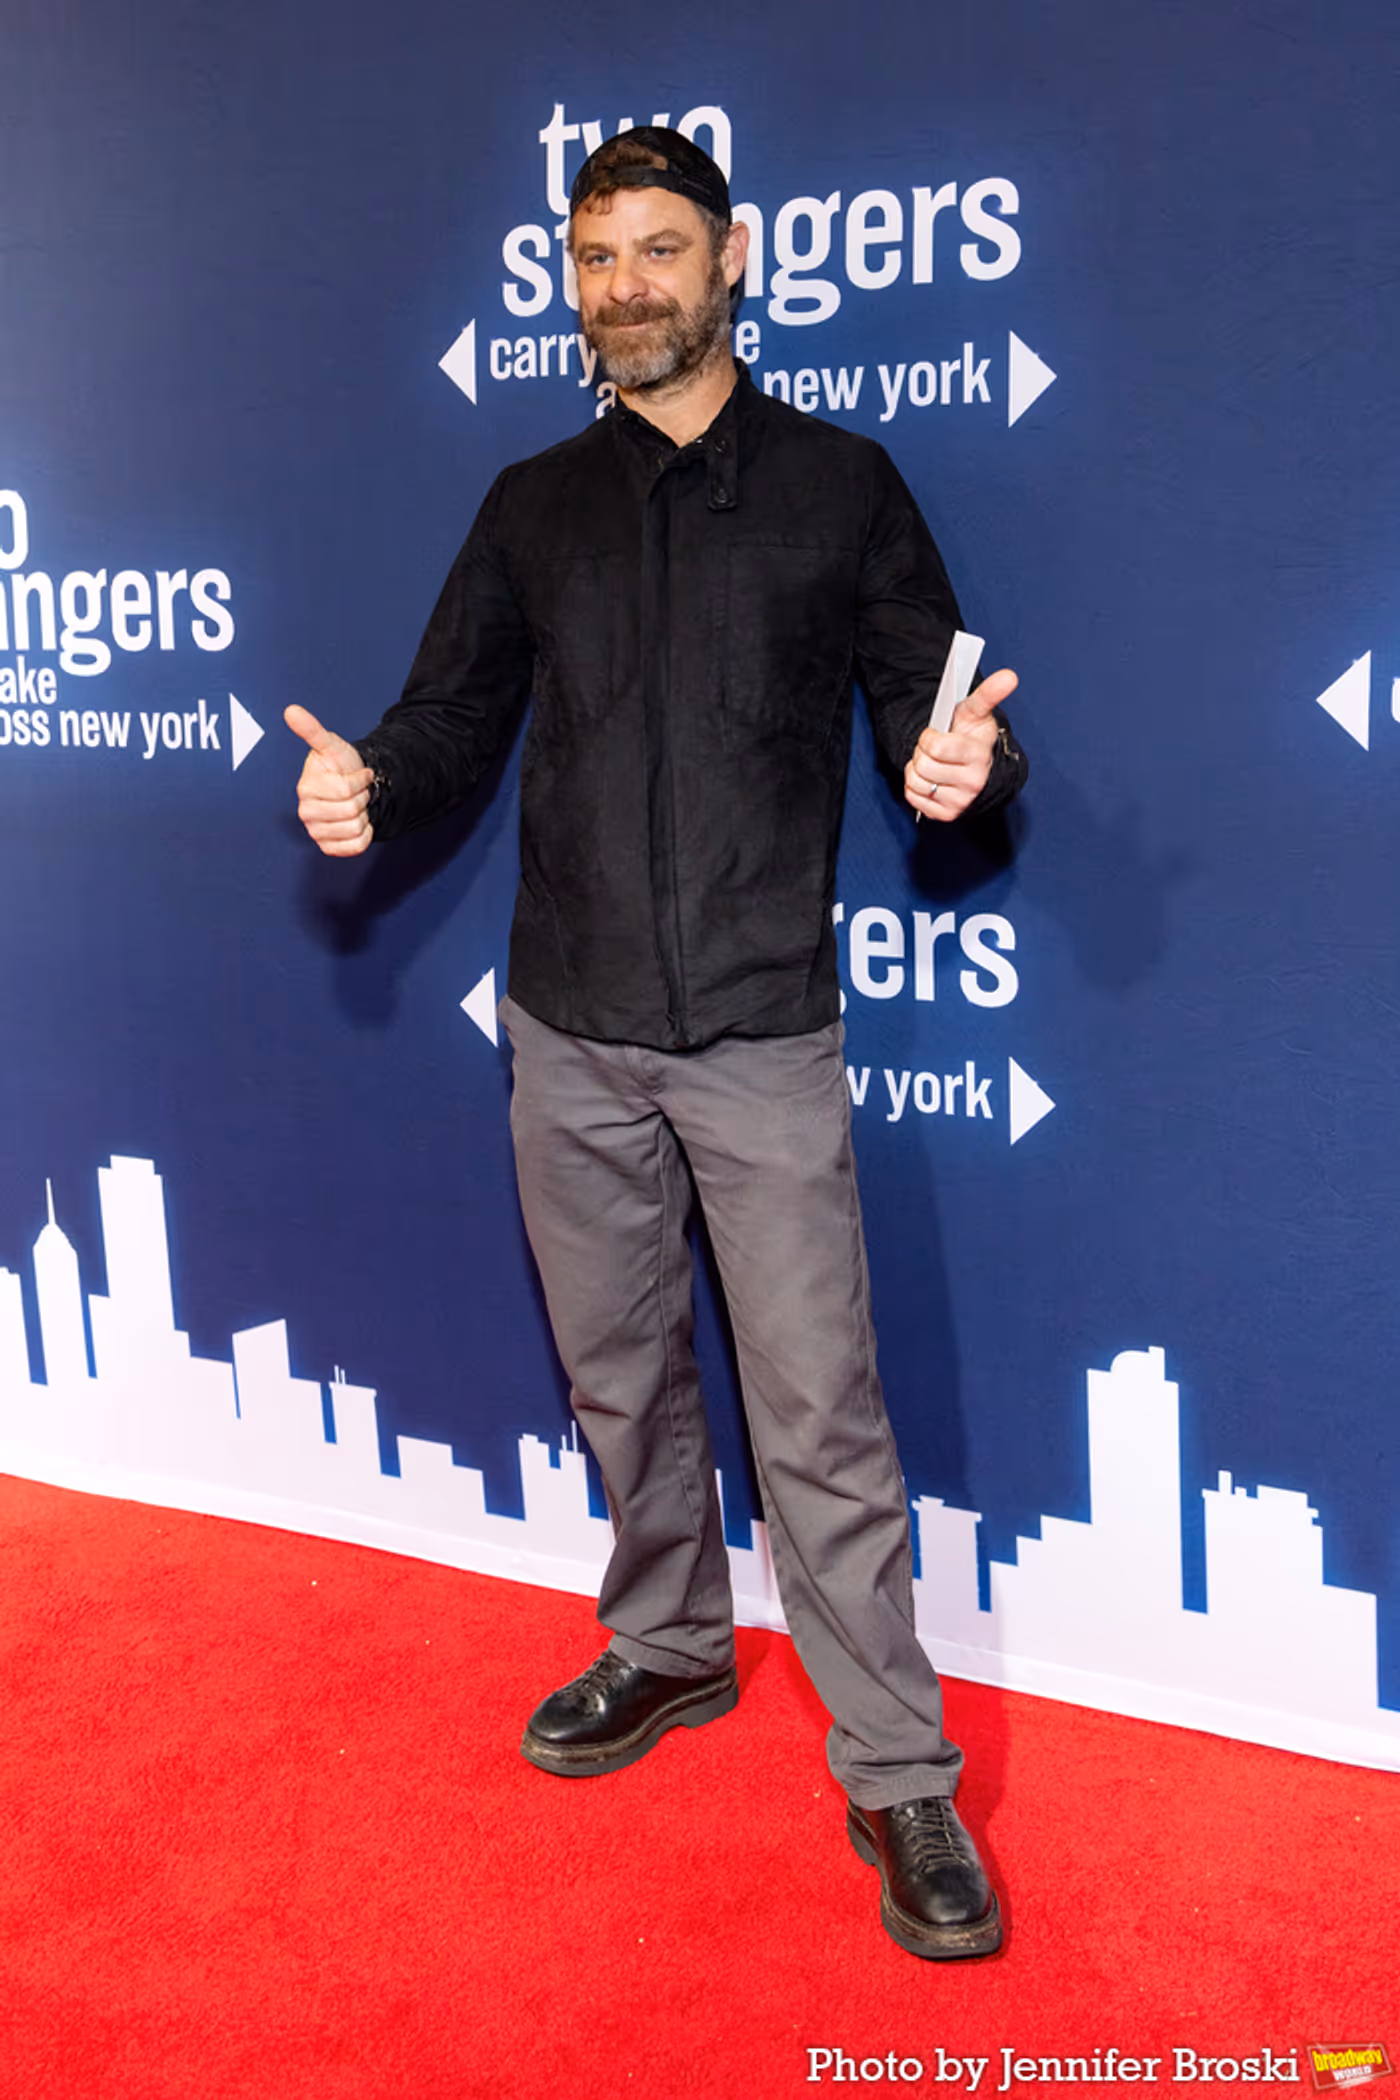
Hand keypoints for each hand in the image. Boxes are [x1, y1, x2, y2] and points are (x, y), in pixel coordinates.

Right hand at [285, 704, 375, 856]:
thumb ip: (312, 730)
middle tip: (357, 792)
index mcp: (305, 789)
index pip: (345, 789)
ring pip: (355, 828)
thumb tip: (291, 710)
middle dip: (362, 797)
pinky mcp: (329, 848)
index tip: (359, 775)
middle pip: (351, 811)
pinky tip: (359, 822)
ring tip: (356, 805)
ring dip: (364, 815)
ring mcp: (316, 832)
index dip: (360, 780)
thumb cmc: (340, 766)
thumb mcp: (330, 745)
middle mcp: (306, 813)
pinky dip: (366, 834)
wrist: (354, 788)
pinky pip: (356, 846)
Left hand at [904, 667, 1018, 822]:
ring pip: (915, 782)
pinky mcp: (947, 815)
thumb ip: (989, 693)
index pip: (935, 747)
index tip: (936, 735)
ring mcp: (960, 802)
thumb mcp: (978, 713)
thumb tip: (1010, 675)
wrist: (980, 768)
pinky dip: (915, 787)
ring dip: (916, 769)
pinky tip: (930, 779)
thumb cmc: (973, 737)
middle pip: (922, 766)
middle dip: (922, 753)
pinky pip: (913, 798)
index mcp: (978, 756)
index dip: (928, 737)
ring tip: (932, 763)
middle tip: (934, 750)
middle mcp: (972, 783)